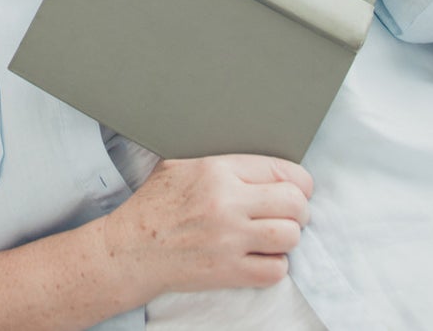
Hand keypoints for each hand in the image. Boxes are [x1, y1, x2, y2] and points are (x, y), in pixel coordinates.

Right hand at [102, 155, 311, 298]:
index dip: (299, 181)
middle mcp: (227, 203)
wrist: (132, 248)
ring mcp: (229, 240)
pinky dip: (276, 265)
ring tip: (276, 235)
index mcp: (218, 170)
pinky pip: (275, 270)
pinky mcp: (228, 272)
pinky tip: (262, 257)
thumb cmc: (155, 204)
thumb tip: (256, 160)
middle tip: (291, 213)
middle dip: (300, 209)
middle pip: (294, 203)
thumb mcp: (180, 164)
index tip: (298, 189)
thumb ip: (220, 160)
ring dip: (289, 237)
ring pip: (290, 236)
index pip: (282, 170)